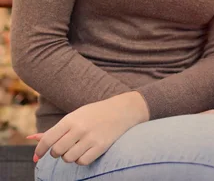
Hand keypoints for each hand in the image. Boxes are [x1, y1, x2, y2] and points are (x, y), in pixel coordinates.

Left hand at [29, 91, 148, 164]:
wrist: (123, 110)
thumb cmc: (95, 113)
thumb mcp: (75, 116)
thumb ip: (55, 129)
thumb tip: (32, 138)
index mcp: (71, 119)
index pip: (48, 139)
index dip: (40, 150)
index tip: (38, 155)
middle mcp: (80, 128)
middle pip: (57, 151)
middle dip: (57, 153)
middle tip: (63, 148)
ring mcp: (91, 138)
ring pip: (68, 158)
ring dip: (69, 156)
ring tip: (77, 148)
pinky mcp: (101, 146)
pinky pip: (82, 162)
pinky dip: (80, 160)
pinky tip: (85, 151)